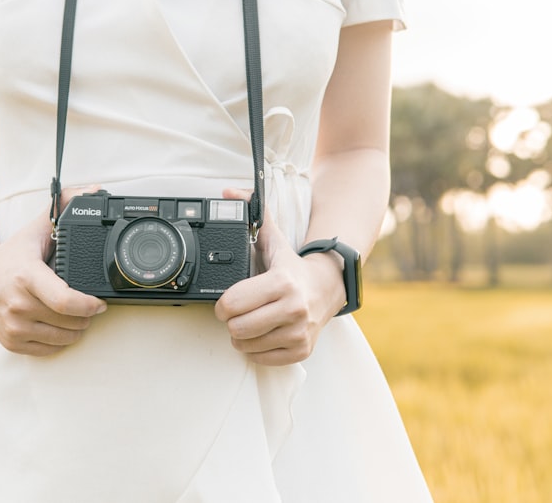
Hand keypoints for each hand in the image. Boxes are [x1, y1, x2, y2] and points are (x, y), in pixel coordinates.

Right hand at [0, 188, 106, 356]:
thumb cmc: (11, 255)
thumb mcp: (34, 230)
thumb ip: (62, 208)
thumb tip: (91, 190)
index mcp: (27, 277)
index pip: (65, 301)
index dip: (89, 305)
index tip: (100, 302)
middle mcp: (18, 305)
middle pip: (70, 322)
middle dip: (88, 316)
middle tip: (91, 306)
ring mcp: (14, 327)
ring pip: (63, 338)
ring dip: (77, 329)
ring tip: (77, 315)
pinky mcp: (12, 343)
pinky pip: (50, 350)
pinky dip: (60, 340)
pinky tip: (59, 325)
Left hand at [214, 188, 346, 365]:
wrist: (329, 288)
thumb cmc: (292, 266)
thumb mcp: (274, 239)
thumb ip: (252, 214)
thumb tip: (228, 192)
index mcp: (281, 282)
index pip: (232, 303)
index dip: (222, 304)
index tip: (226, 301)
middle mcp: (293, 308)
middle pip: (237, 328)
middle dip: (231, 321)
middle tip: (237, 312)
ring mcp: (299, 332)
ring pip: (246, 345)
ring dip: (242, 335)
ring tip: (252, 321)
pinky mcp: (301, 350)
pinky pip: (261, 358)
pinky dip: (256, 349)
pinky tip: (264, 333)